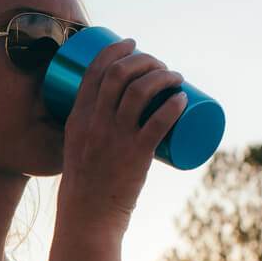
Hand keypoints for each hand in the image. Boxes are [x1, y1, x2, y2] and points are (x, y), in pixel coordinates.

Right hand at [57, 38, 186, 233]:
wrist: (87, 217)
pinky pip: (157, 123)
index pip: (93, 71)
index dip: (115, 50)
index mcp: (77, 118)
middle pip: (120, 74)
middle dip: (144, 59)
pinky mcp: (135, 155)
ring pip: (140, 92)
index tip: (132, 43)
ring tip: (176, 77)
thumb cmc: (86, 184)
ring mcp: (115, 138)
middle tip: (160, 64)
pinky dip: (173, 106)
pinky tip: (184, 99)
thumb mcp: (78, 148)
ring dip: (163, 76)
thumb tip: (117, 113)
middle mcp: (95, 123)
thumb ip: (92, 129)